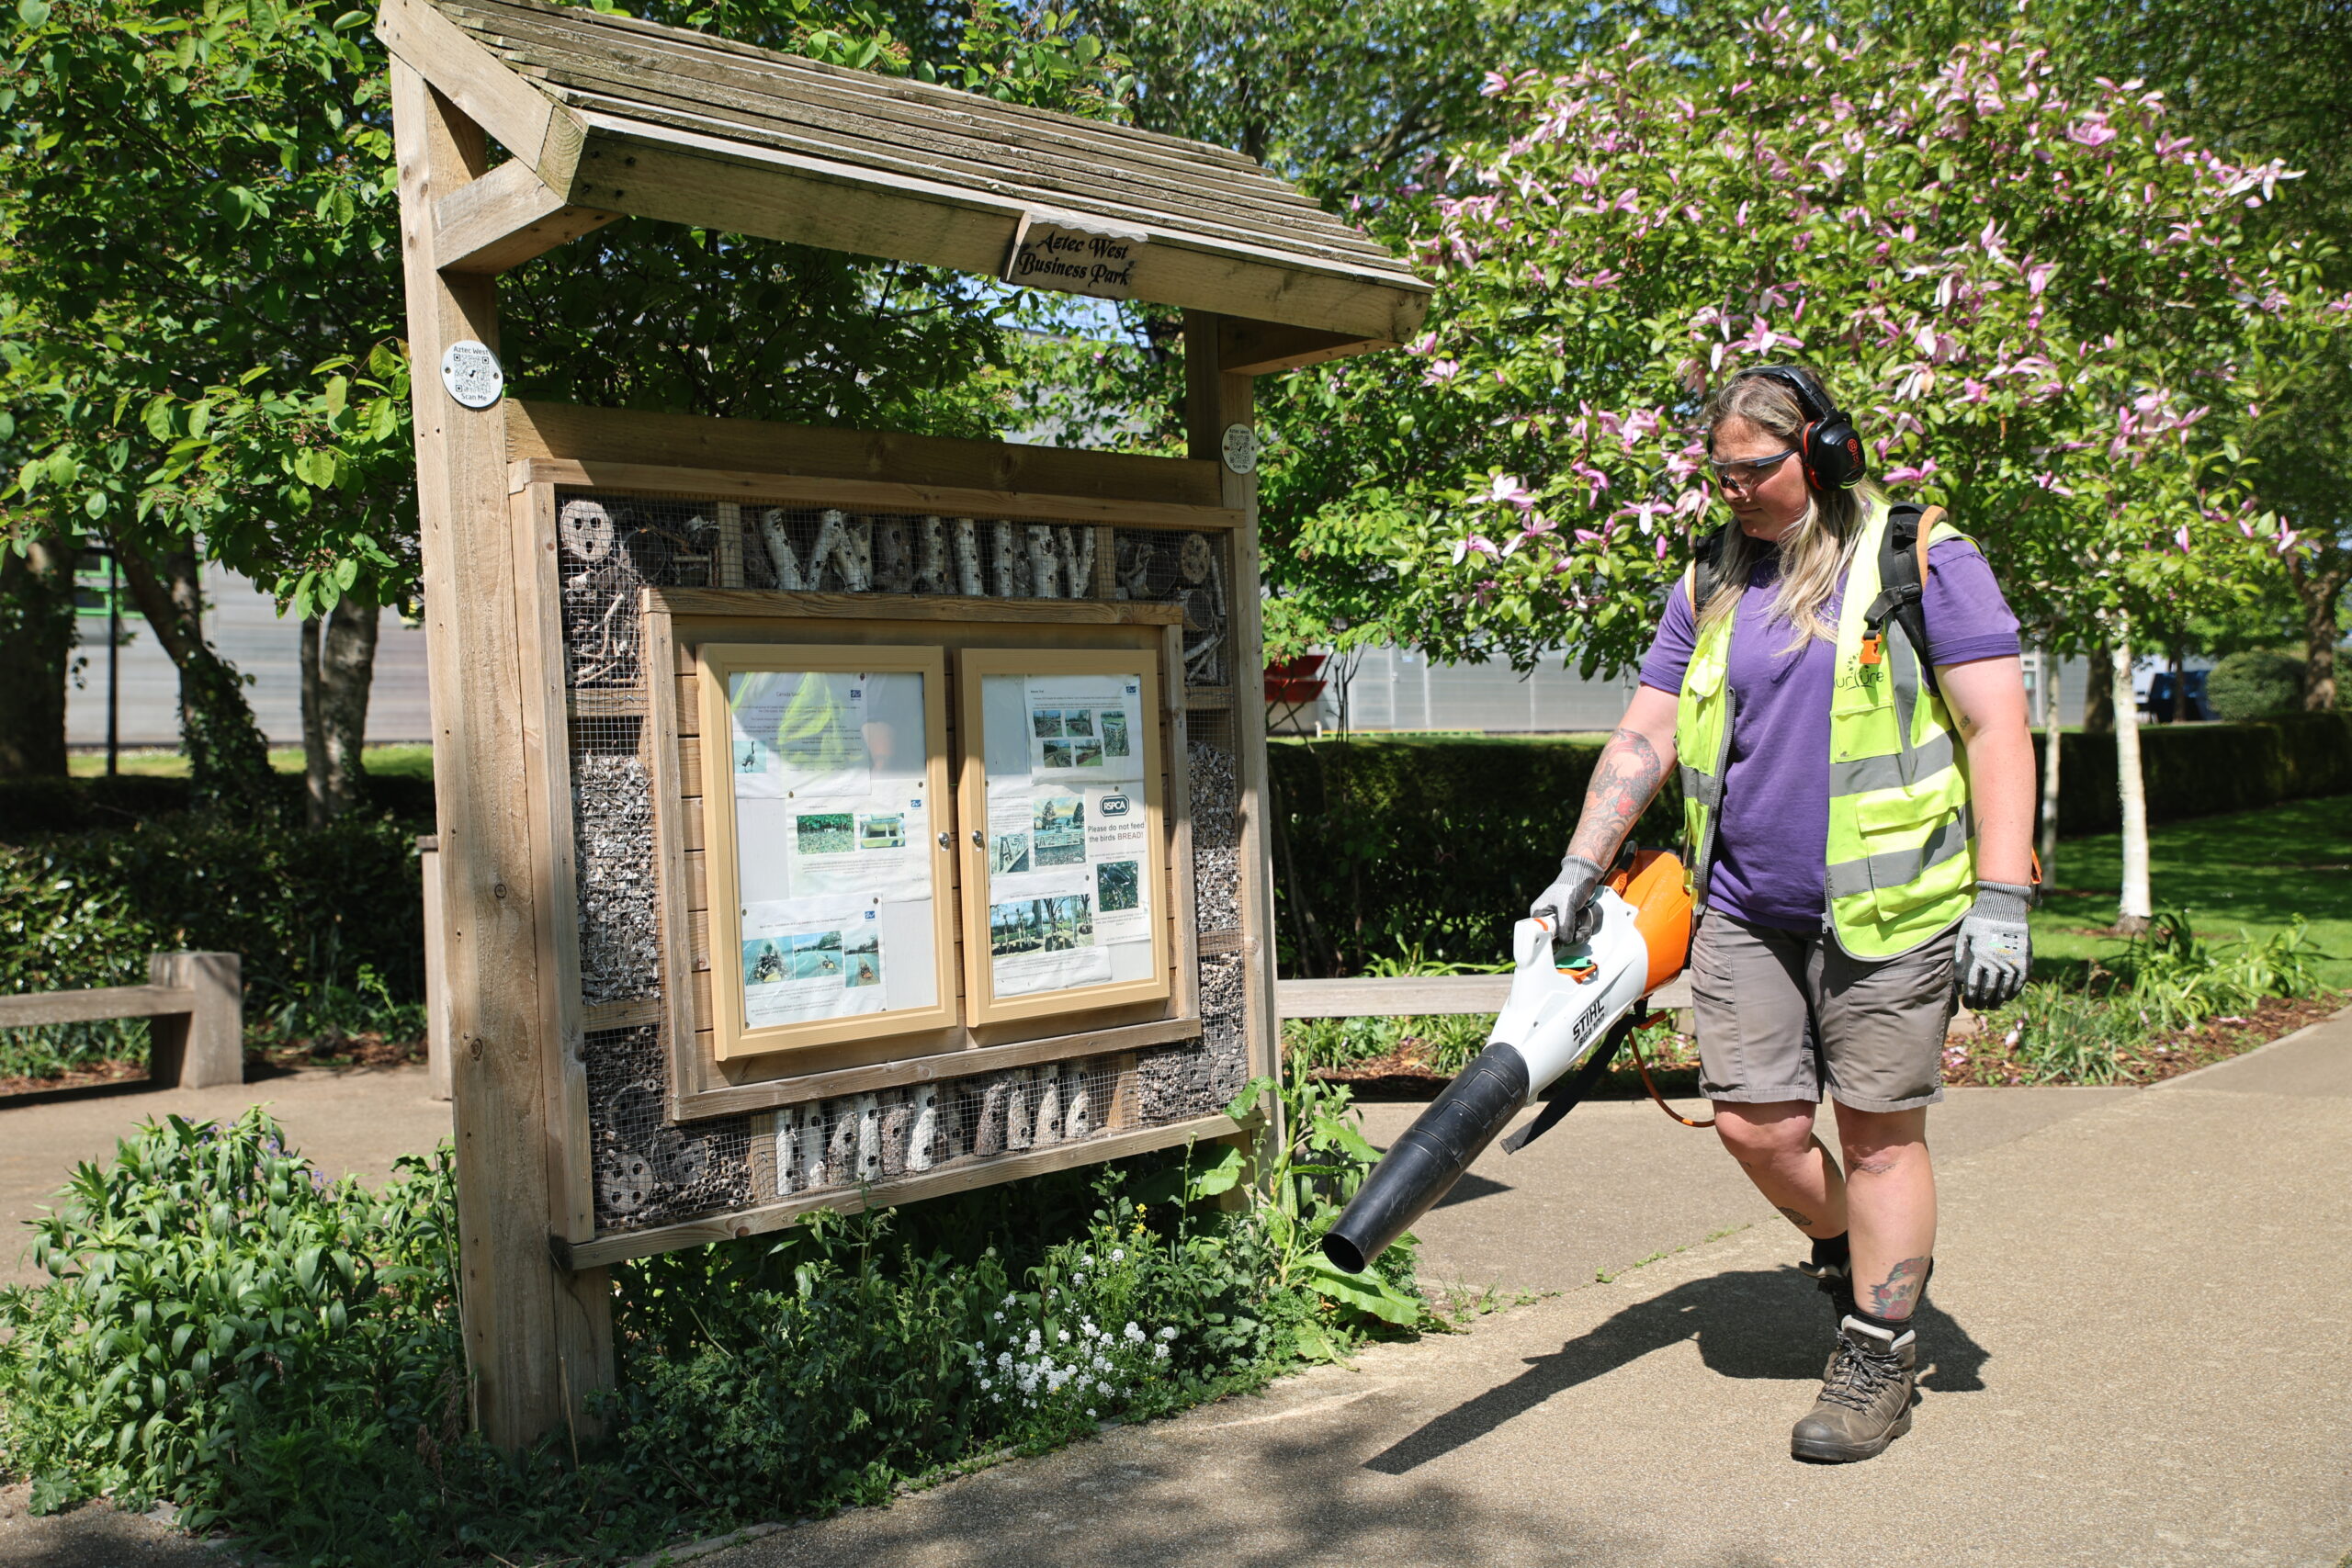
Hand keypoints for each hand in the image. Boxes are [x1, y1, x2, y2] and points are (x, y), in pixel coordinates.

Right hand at [1531, 855, 1605, 940]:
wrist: (1583, 877)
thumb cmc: (1570, 886)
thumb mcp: (1567, 907)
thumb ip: (1565, 925)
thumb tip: (1565, 941)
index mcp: (1539, 913)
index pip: (1540, 933)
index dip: (1551, 940)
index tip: (1562, 942)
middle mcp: (1546, 917)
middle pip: (1554, 937)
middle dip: (1567, 939)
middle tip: (1577, 936)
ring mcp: (1557, 919)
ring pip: (1564, 936)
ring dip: (1575, 937)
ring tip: (1583, 933)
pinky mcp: (1567, 920)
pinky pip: (1571, 932)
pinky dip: (1579, 933)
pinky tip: (1584, 930)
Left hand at [1955, 881, 2032, 1010]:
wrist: (2004, 908)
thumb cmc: (1979, 922)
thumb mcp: (1964, 937)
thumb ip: (1960, 958)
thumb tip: (1958, 979)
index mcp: (1979, 957)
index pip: (1973, 986)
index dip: (1971, 998)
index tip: (1968, 1004)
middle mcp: (1996, 962)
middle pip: (1989, 991)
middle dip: (1982, 1002)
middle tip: (1979, 1007)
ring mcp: (2012, 962)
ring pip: (2005, 990)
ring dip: (1997, 1001)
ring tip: (1991, 1006)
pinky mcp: (2024, 961)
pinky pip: (2019, 982)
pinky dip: (2013, 992)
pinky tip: (2007, 998)